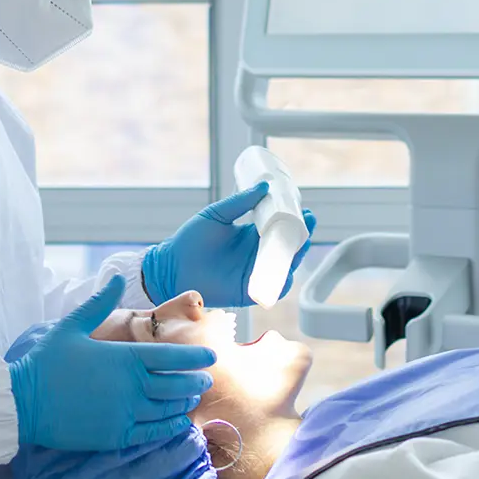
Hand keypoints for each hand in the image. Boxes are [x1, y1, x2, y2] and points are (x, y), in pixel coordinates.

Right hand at [8, 275, 215, 450]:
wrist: (23, 402)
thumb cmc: (48, 361)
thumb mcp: (72, 325)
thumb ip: (98, 302)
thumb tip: (114, 276)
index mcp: (123, 358)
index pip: (171, 356)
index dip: (194, 357)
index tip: (211, 356)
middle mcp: (130, 387)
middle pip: (175, 384)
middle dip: (195, 380)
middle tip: (207, 378)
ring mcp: (125, 413)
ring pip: (167, 409)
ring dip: (184, 402)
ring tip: (193, 397)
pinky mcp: (116, 435)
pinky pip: (152, 432)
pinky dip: (169, 426)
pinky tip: (178, 422)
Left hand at [142, 184, 316, 308]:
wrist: (171, 267)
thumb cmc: (190, 239)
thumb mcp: (217, 214)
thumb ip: (240, 202)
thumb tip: (264, 186)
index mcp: (249, 236)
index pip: (277, 228)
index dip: (291, 220)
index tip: (302, 208)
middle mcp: (255, 255)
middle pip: (285, 246)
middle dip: (300, 235)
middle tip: (308, 220)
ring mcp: (253, 274)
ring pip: (283, 266)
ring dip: (295, 255)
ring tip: (302, 240)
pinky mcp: (248, 292)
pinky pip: (271, 289)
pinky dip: (282, 282)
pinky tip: (289, 271)